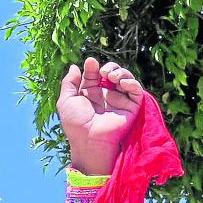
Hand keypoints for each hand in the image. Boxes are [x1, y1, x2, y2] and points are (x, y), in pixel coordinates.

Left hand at [57, 57, 143, 174]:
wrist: (89, 139)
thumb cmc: (75, 122)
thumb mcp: (66, 101)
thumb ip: (69, 83)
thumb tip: (74, 66)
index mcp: (90, 93)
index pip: (94, 74)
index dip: (93, 67)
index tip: (90, 62)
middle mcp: (106, 95)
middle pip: (112, 73)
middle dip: (110, 67)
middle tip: (103, 72)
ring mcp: (119, 100)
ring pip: (125, 78)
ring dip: (121, 72)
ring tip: (111, 77)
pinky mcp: (131, 106)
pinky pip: (136, 90)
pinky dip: (132, 83)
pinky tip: (123, 83)